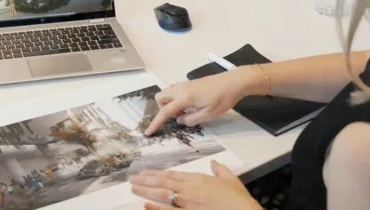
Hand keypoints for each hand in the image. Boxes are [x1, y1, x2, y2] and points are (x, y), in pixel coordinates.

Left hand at [130, 160, 260, 209]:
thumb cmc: (237, 199)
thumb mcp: (231, 180)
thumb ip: (221, 170)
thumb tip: (215, 163)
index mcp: (198, 180)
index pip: (172, 175)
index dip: (156, 173)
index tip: (145, 172)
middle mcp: (189, 191)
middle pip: (163, 184)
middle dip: (146, 181)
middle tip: (132, 178)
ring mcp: (187, 204)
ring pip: (162, 196)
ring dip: (146, 192)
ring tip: (134, 188)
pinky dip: (156, 209)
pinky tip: (145, 206)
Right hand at [144, 67, 260, 135]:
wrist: (233, 82)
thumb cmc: (223, 99)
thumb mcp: (208, 115)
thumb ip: (191, 120)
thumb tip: (179, 120)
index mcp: (184, 98)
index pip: (165, 111)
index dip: (155, 123)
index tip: (148, 132)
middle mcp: (180, 89)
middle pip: (160, 97)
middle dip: (163, 109)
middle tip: (178, 116)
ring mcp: (184, 84)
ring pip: (167, 93)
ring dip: (170, 103)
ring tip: (186, 112)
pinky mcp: (189, 83)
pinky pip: (175, 91)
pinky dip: (176, 99)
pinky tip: (191, 105)